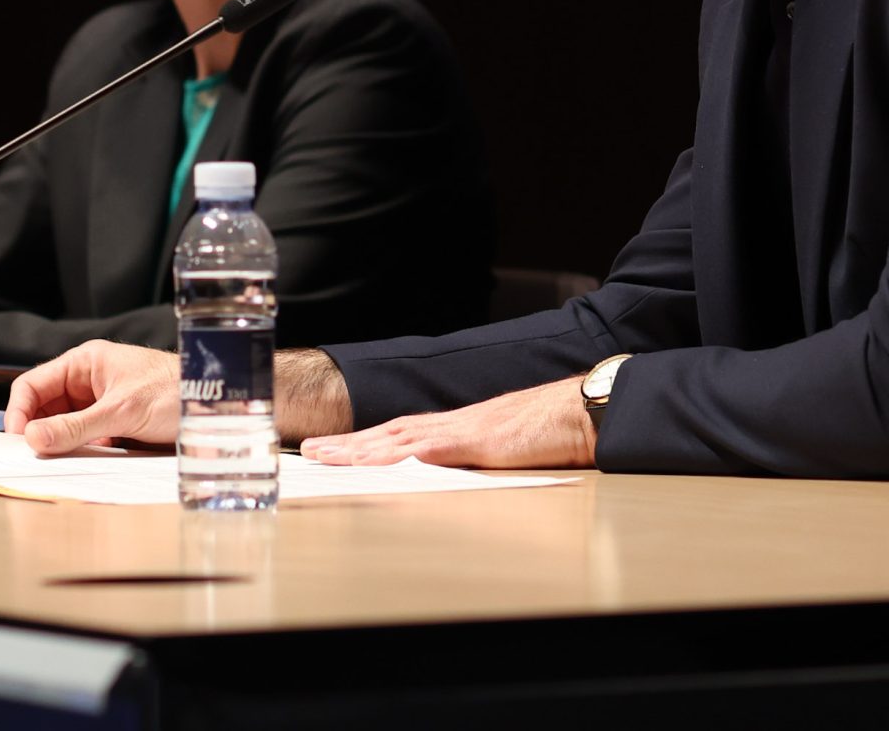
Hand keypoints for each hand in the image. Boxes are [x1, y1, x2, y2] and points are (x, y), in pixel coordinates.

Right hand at [4, 341, 181, 454]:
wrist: (216, 405)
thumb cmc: (175, 391)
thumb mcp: (121, 411)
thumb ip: (76, 427)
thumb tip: (34, 439)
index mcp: (85, 363)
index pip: (34, 384)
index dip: (20, 411)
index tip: (18, 440)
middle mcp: (89, 381)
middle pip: (46, 407)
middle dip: (39, 430)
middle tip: (35, 457)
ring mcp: (102, 403)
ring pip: (65, 425)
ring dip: (61, 443)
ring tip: (61, 460)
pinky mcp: (116, 424)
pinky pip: (87, 438)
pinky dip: (82, 450)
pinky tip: (88, 460)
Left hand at [297, 375, 595, 468]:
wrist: (579, 411)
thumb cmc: (548, 432)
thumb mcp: (501, 451)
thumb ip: (472, 459)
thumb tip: (447, 477)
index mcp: (454, 429)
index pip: (398, 435)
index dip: (363, 442)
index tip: (333, 450)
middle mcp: (450, 425)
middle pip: (386, 433)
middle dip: (346, 444)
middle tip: (309, 452)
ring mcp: (461, 430)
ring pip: (398, 438)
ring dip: (358, 447)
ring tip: (325, 456)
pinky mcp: (477, 440)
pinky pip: (432, 448)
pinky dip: (402, 453)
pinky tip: (377, 459)